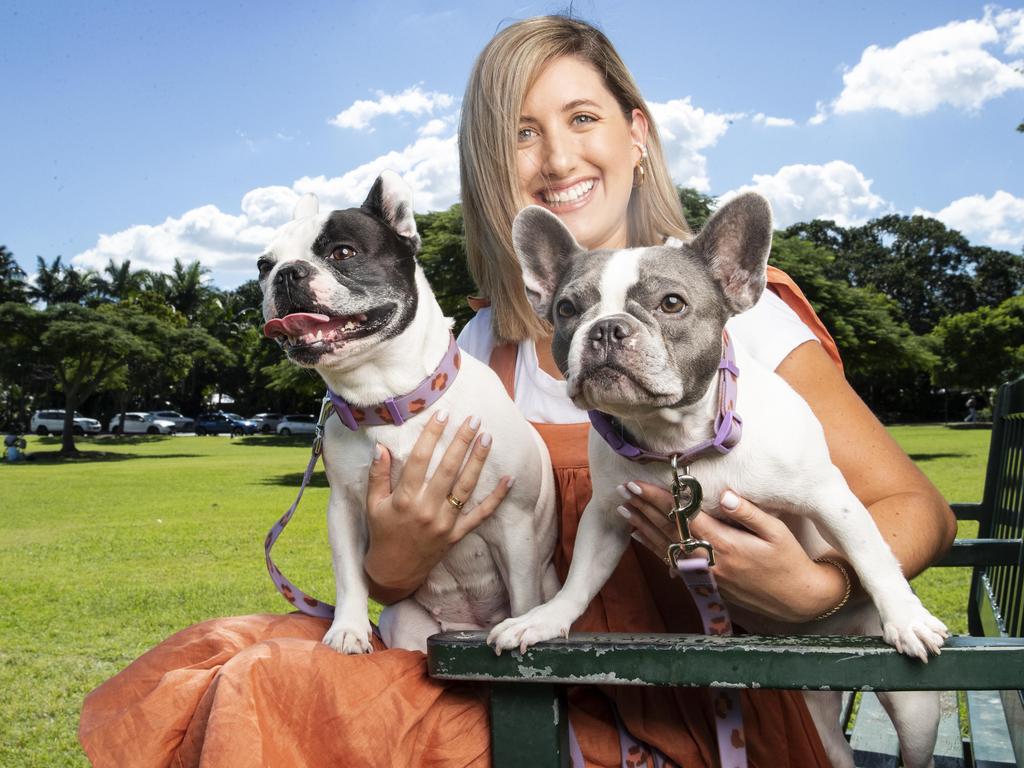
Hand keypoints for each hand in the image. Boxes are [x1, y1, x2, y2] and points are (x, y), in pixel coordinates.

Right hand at [362, 411, 514, 600]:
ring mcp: (445, 522)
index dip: (432, 434)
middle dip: (462, 441)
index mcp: (405, 499)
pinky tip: (509, 480)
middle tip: (474, 419)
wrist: (394, 571)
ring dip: (478, 461)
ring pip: (466, 487)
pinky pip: (480, 515)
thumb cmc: (383, 532)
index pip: (420, 459)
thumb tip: (381, 446)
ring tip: (488, 438)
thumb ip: (378, 475)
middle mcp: (427, 509)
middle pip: (448, 468)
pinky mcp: (457, 534)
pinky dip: (496, 498)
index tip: (442, 414)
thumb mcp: (373, 504)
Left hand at [618, 482, 849, 623]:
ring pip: (665, 548)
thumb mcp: (777, 532)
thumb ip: (749, 513)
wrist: (798, 600)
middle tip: (623, 491)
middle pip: (668, 531)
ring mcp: (705, 576)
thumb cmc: (790, 561)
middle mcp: (710, 562)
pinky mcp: (705, 584)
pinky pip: (672, 563)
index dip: (659, 500)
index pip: (683, 517)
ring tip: (624, 510)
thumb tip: (726, 493)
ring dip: (643, 527)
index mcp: (726, 545)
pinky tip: (640, 536)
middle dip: (644, 510)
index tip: (639, 485)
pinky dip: (653, 548)